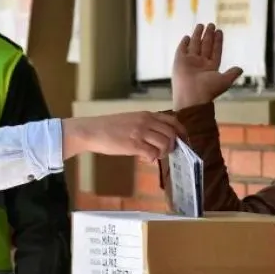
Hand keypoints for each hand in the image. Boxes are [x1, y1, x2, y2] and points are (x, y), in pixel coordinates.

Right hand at [62, 111, 185, 161]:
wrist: (92, 130)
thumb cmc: (109, 127)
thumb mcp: (131, 120)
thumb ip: (146, 125)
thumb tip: (158, 138)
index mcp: (146, 114)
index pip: (172, 121)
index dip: (181, 132)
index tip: (182, 141)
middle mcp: (146, 121)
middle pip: (171, 133)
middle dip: (172, 146)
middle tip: (165, 152)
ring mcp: (140, 132)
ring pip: (165, 143)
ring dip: (162, 153)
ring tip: (154, 156)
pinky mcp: (133, 144)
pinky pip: (152, 153)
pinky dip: (152, 159)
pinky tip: (144, 159)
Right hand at [172, 23, 242, 110]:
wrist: (192, 96)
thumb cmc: (209, 89)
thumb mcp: (225, 81)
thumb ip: (232, 73)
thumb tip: (240, 69)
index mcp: (211, 68)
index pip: (215, 51)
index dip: (218, 41)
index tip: (219, 31)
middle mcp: (200, 64)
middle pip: (205, 46)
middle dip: (208, 35)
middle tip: (212, 24)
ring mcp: (189, 62)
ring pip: (195, 45)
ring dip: (197, 35)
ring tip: (201, 24)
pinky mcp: (179, 62)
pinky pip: (182, 50)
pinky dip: (184, 43)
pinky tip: (187, 36)